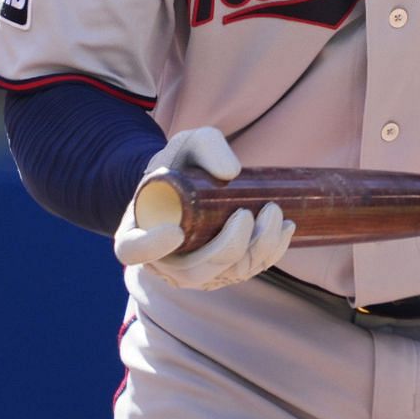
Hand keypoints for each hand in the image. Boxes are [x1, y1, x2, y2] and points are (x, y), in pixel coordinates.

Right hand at [113, 127, 294, 289]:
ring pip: (227, 275)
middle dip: (229, 247)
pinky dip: (270, 254)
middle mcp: (163, 262)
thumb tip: (232, 173)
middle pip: (195, 271)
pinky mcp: (222, 272)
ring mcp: (194, 272)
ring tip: (274, 212)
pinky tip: (285, 229)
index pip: (134, 250)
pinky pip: (247, 272)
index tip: (175, 231)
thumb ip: (207, 146)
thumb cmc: (181, 164)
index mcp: (136, 232)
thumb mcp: (188, 144)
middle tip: (247, 212)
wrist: (191, 182)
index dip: (151, 248)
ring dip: (256, 250)